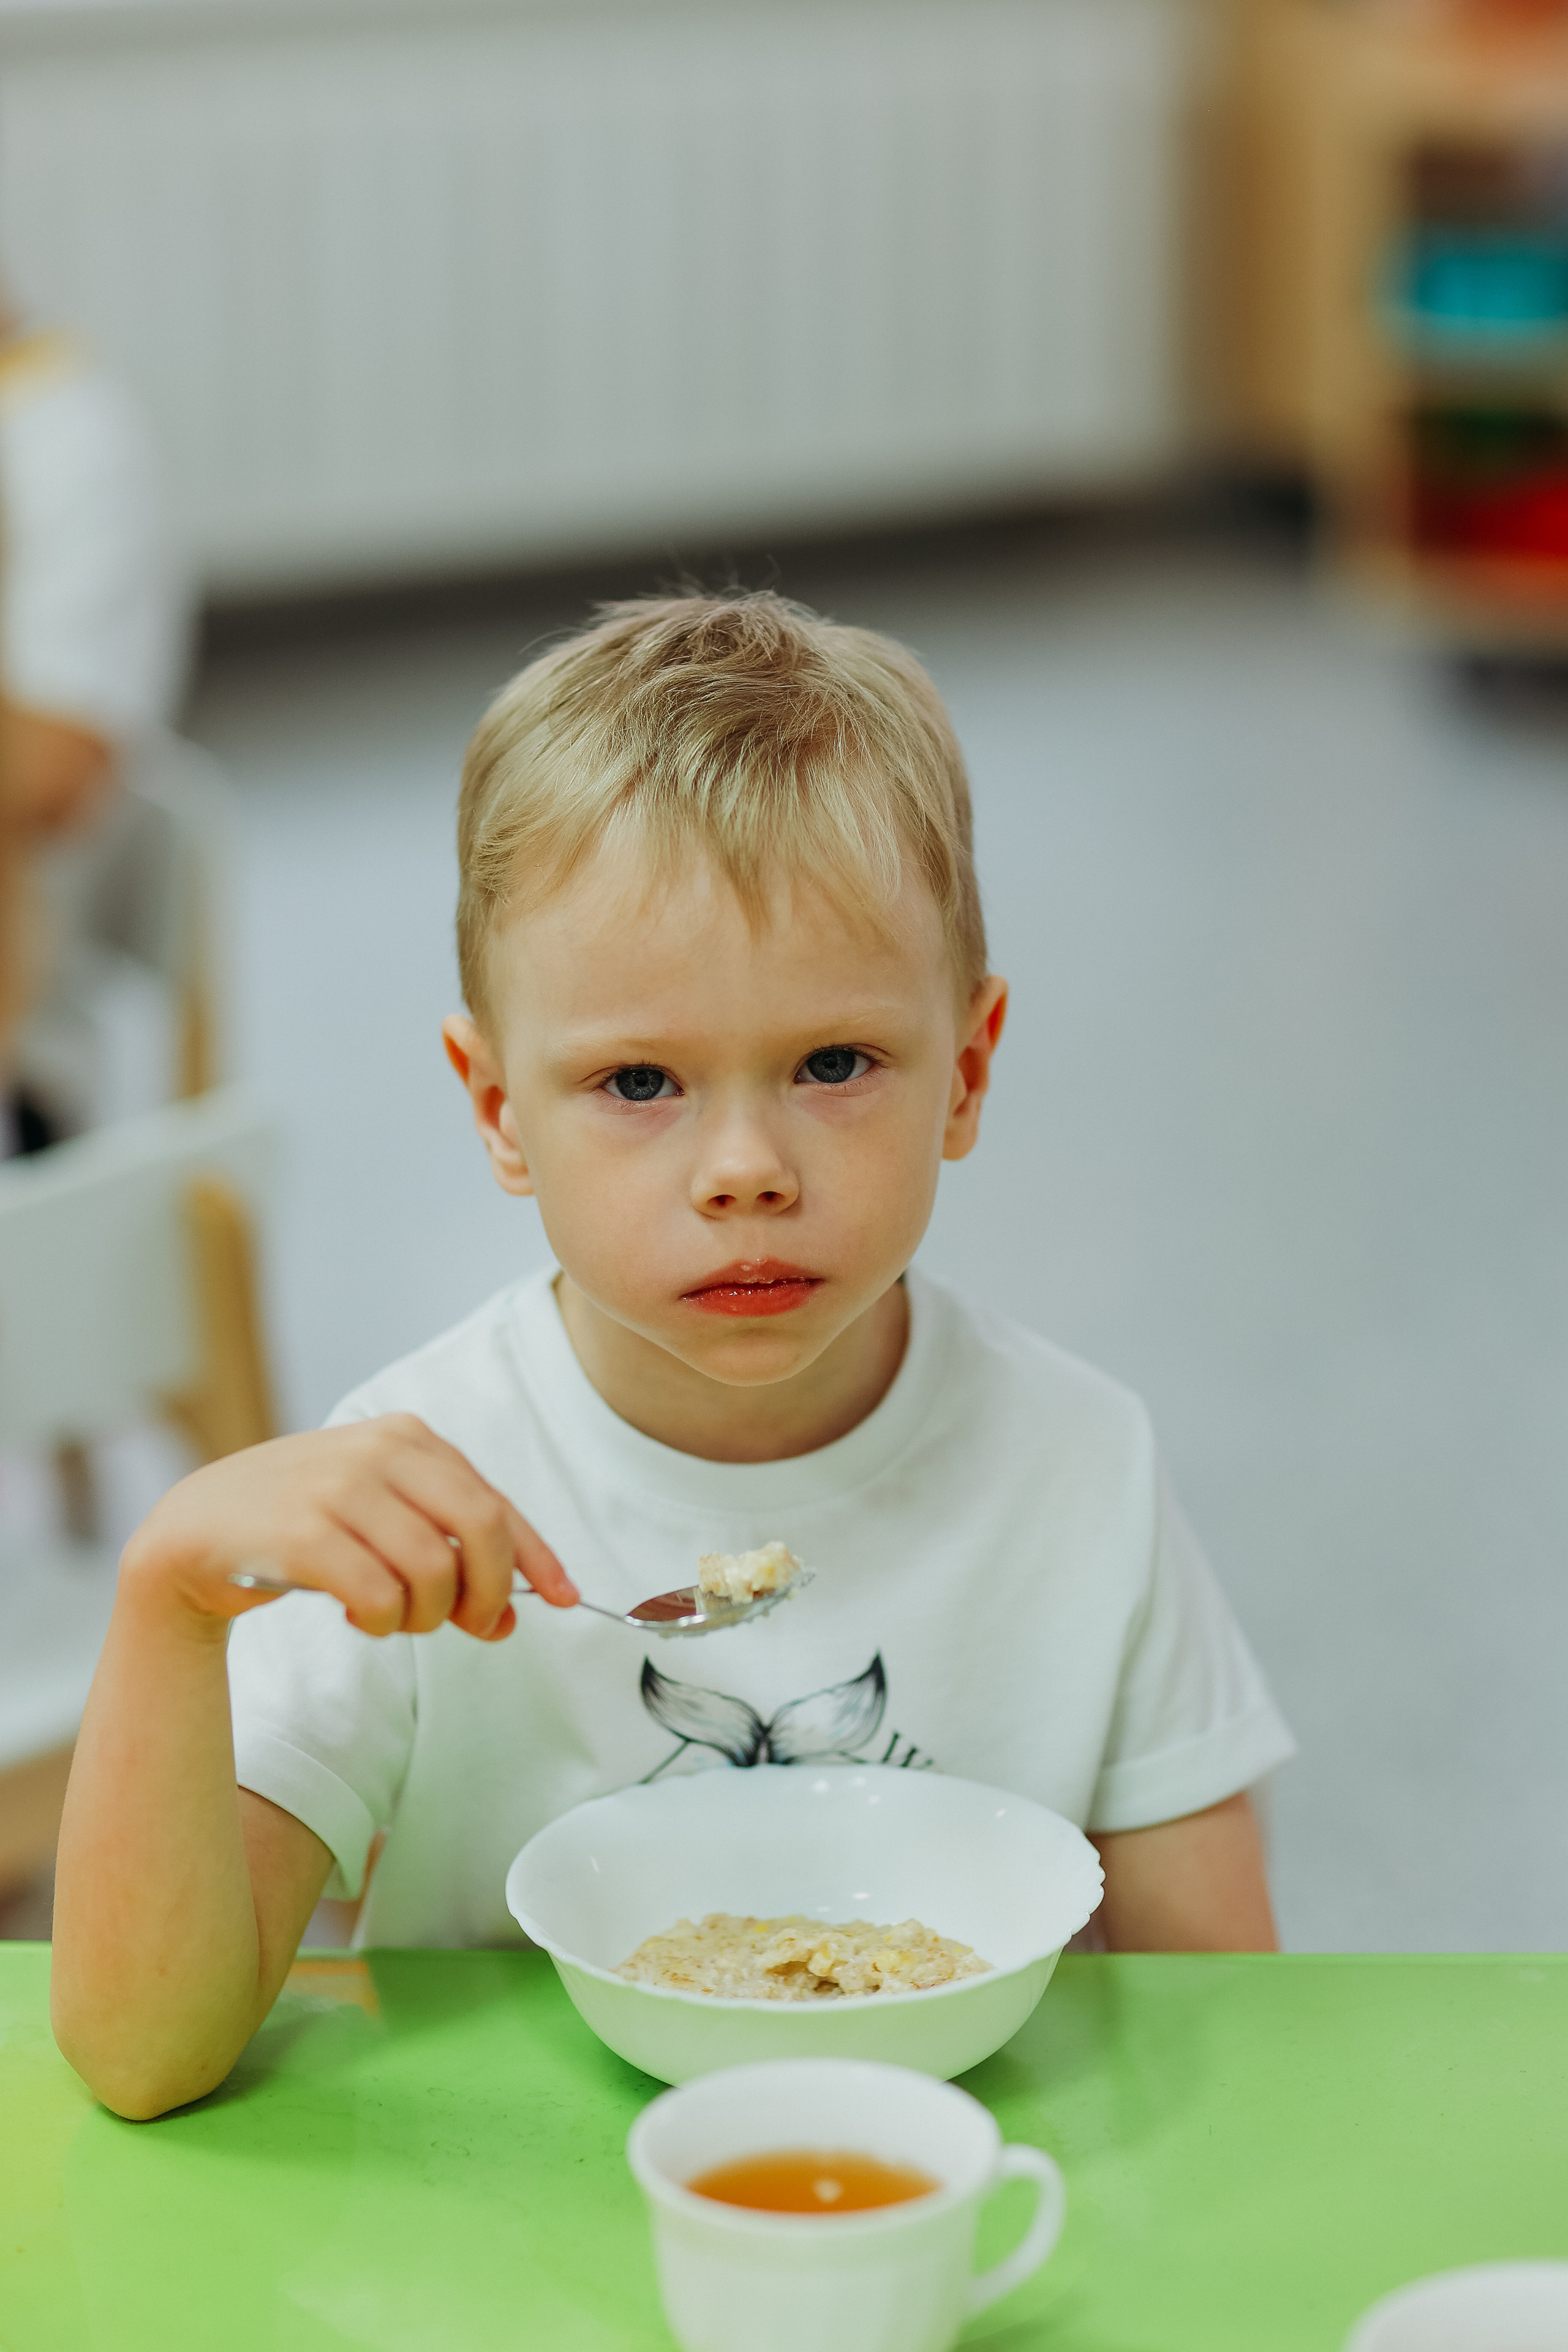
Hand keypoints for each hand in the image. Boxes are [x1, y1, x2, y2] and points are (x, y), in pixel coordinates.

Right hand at [119, 1415, 577, 1640]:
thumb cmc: (304, 1524)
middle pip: (479, 1531)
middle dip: (487, 1593)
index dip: (538, 1558)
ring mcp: (339, 1486)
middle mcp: (380, 1450)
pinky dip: (379, 1622)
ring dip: (423, 1615)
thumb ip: (445, 1551)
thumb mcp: (381, 1515)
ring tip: (392, 1616)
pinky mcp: (302, 1532)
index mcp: (409, 1437)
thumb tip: (505, 1618)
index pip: (495, 1503)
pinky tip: (357, 1616)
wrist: (198, 1529)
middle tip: (470, 1626)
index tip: (567, 1599)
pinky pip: (377, 1596)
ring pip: (432, 1571)